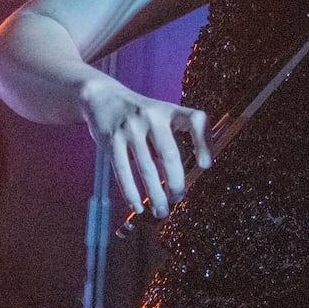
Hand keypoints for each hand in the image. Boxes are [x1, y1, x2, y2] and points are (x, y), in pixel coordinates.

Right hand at [80, 76, 209, 218]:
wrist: (103, 96)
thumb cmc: (138, 114)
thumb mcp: (160, 115)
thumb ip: (173, 137)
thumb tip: (182, 178)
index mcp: (169, 110)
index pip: (195, 120)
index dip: (204, 142)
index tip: (205, 166)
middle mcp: (151, 116)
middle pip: (169, 154)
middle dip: (175, 182)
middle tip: (177, 199)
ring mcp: (130, 127)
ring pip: (147, 167)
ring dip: (155, 194)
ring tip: (160, 211)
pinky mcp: (112, 139)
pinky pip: (123, 170)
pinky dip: (131, 192)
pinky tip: (137, 205)